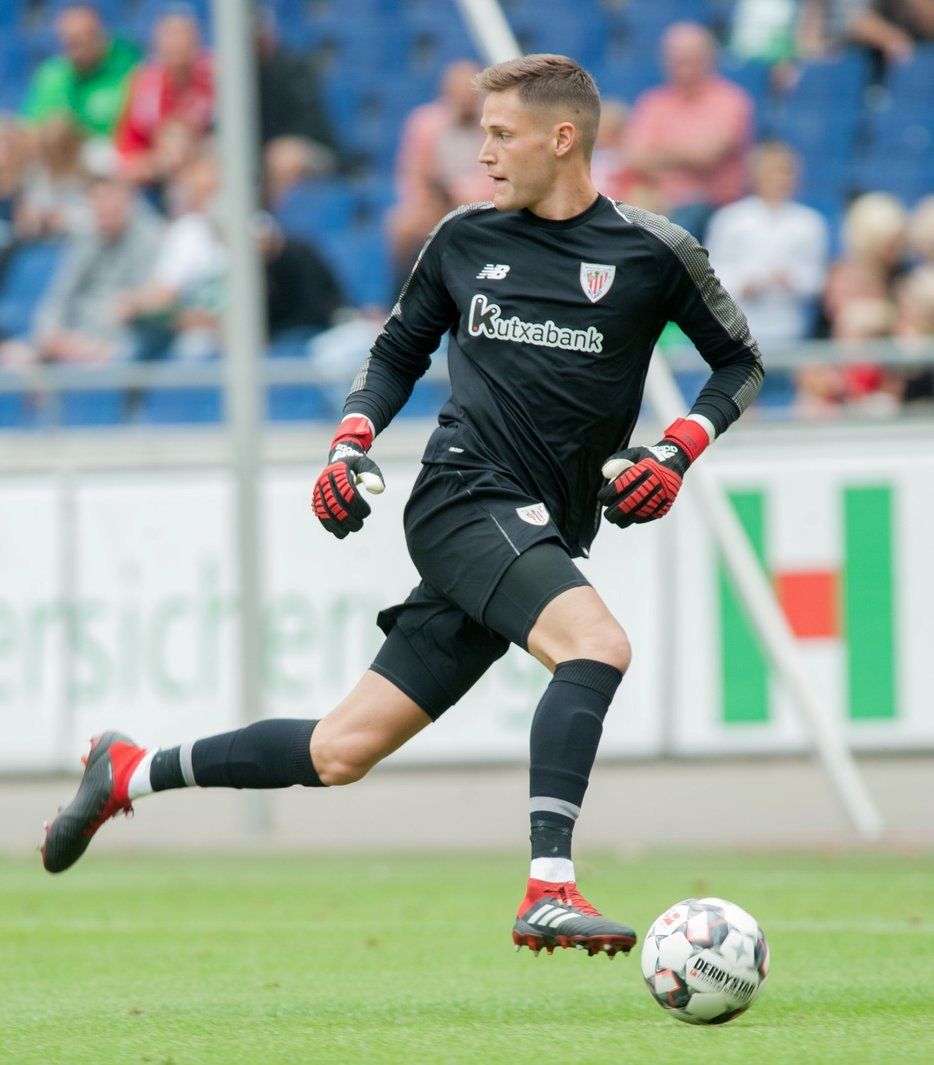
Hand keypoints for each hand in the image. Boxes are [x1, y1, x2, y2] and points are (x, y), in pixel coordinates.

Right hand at [312, 417, 384, 538]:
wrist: (341, 458)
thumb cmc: (357, 464)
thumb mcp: (367, 465)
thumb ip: (373, 475)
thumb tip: (379, 489)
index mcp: (339, 472)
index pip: (348, 492)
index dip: (357, 505)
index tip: (366, 512)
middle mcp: (326, 481)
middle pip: (335, 504)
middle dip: (347, 519)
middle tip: (359, 525)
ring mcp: (319, 490)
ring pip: (324, 511)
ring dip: (336, 525)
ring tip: (348, 532)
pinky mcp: (317, 498)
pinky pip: (320, 514)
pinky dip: (328, 525)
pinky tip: (339, 531)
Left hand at [598, 417, 709, 528]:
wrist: (675, 458)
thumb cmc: (649, 457)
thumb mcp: (634, 452)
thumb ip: (617, 460)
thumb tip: (604, 473)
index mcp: (644, 468)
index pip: (621, 485)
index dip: (608, 494)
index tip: (601, 498)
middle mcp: (654, 481)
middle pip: (630, 502)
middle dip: (616, 511)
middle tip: (607, 515)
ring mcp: (662, 493)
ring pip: (641, 512)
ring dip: (627, 519)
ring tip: (617, 520)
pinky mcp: (668, 502)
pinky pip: (652, 515)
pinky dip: (640, 519)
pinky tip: (631, 518)